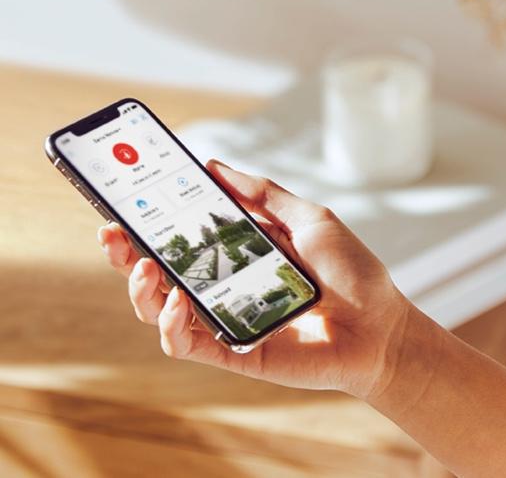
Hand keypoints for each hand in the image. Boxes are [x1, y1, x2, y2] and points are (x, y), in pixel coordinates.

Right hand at [98, 160, 410, 399]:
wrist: (381, 327)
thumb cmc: (351, 272)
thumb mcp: (309, 219)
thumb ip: (263, 195)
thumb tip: (213, 166)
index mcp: (239, 251)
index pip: (183, 235)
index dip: (149, 219)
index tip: (123, 198)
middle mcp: (225, 285)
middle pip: (160, 271)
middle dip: (126, 252)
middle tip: (112, 231)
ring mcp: (225, 319)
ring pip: (160, 309)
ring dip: (140, 288)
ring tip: (142, 265)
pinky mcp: (232, 352)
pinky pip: (186, 343)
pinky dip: (171, 323)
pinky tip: (178, 300)